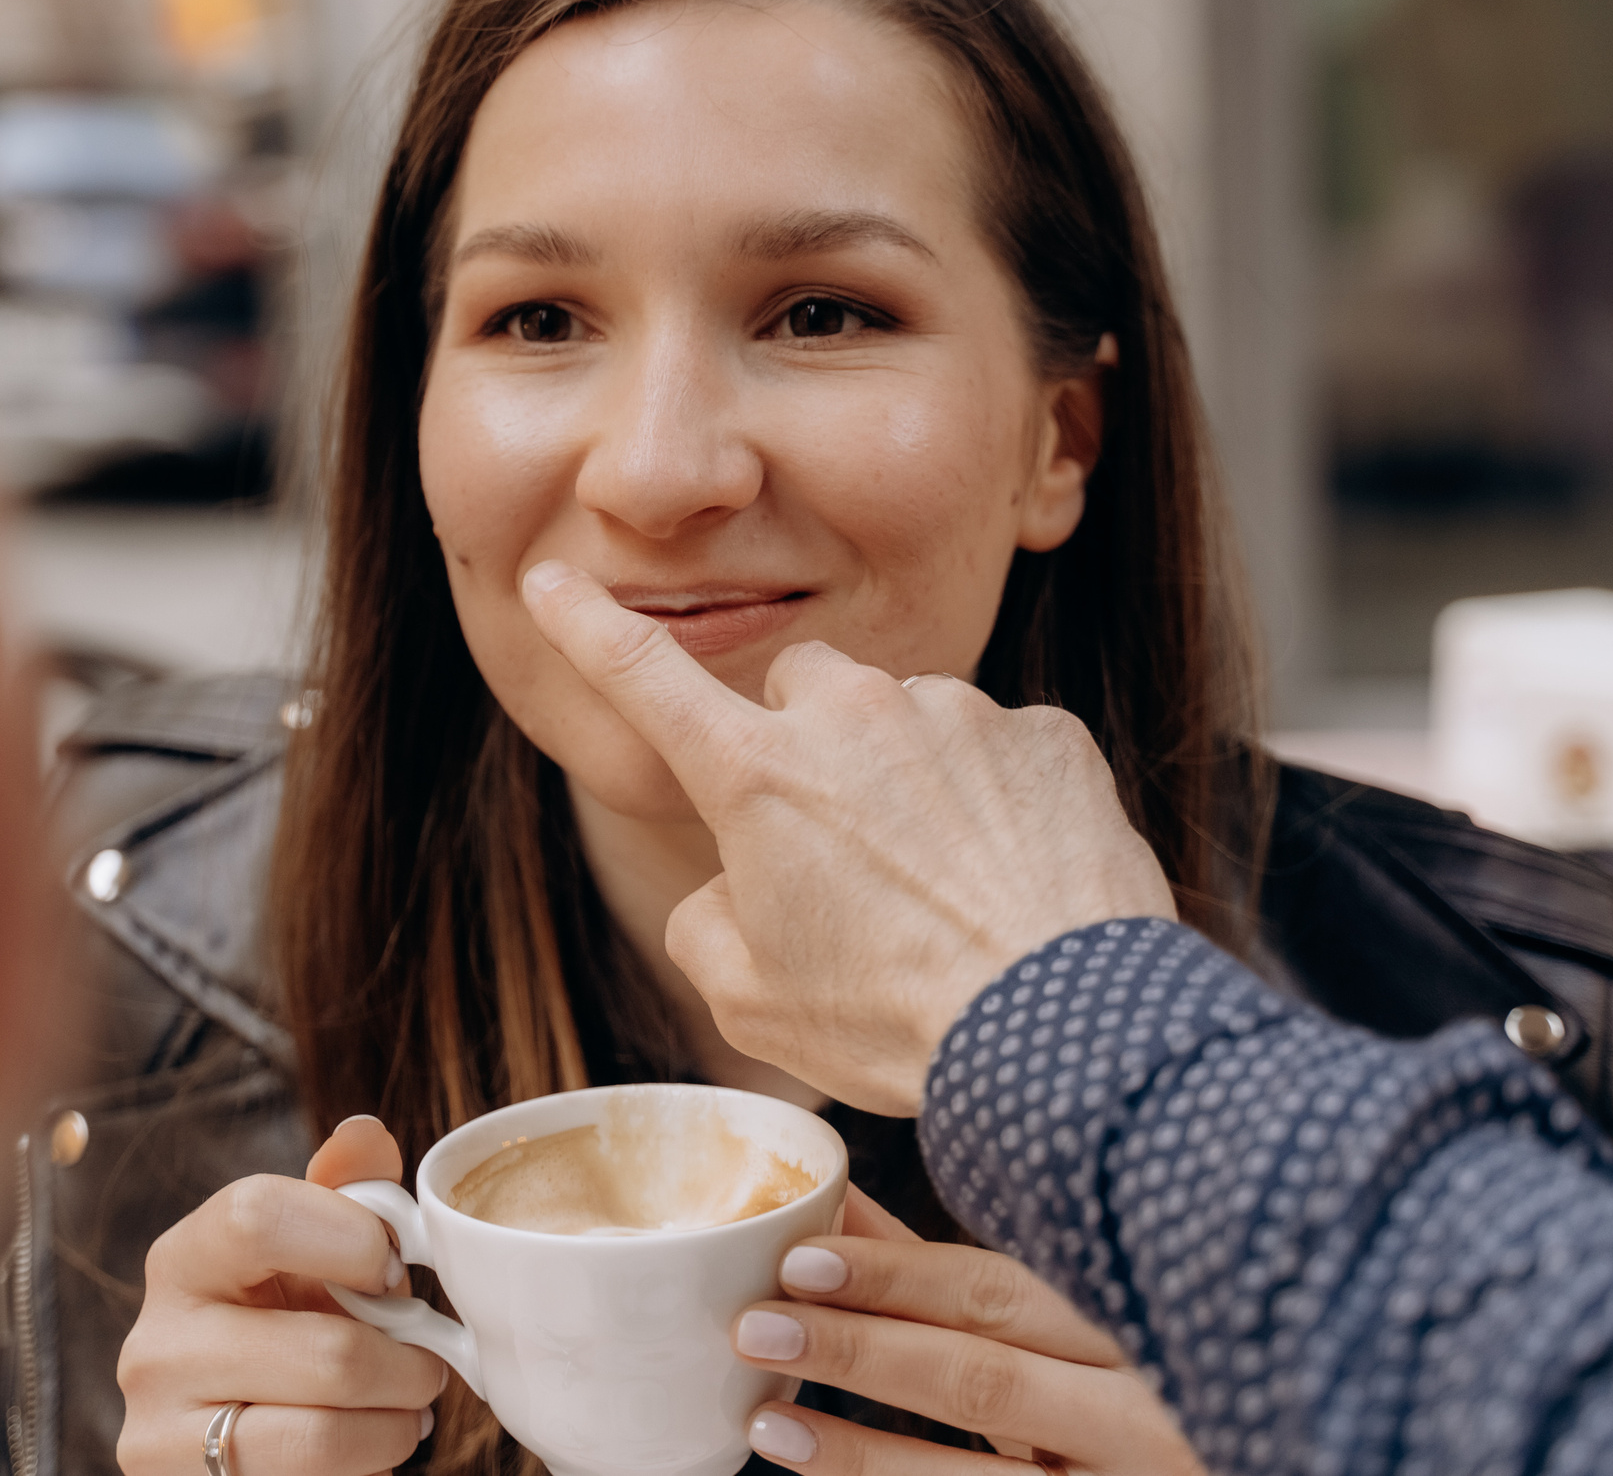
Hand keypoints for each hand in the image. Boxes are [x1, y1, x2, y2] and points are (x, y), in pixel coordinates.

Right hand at [116, 1117, 445, 1475]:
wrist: (235, 1442)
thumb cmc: (289, 1330)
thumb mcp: (315, 1260)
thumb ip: (344, 1196)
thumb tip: (364, 1134)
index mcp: (186, 1258)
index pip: (258, 1215)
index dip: (353, 1238)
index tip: (394, 1270)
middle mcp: (155, 1343)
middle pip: (324, 1351)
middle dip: (406, 1362)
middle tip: (426, 1364)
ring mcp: (159, 1431)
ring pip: (324, 1435)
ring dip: (395, 1426)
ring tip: (403, 1410)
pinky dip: (364, 1467)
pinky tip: (363, 1449)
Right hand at [520, 560, 1174, 1115]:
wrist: (1060, 1030)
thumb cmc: (892, 1021)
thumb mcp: (748, 998)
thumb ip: (711, 917)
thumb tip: (739, 883)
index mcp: (757, 775)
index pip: (644, 676)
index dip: (586, 626)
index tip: (551, 581)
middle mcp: (854, 716)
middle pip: (802, 686)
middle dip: (806, 740)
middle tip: (839, 843)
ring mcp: (959, 715)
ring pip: (909, 720)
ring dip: (909, 779)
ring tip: (943, 889)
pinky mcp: (1048, 735)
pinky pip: (1001, 753)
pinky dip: (997, 805)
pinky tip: (1010, 882)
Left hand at [733, 1192, 1202, 1475]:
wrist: (1270, 1452)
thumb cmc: (1144, 1378)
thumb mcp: (1069, 1322)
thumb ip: (957, 1276)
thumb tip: (839, 1212)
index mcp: (1134, 1316)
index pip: (1002, 1292)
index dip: (898, 1275)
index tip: (801, 1254)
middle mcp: (1146, 1406)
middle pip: (984, 1374)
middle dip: (861, 1348)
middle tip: (758, 1324)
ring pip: (985, 1470)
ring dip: (864, 1450)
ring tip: (769, 1418)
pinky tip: (827, 1474)